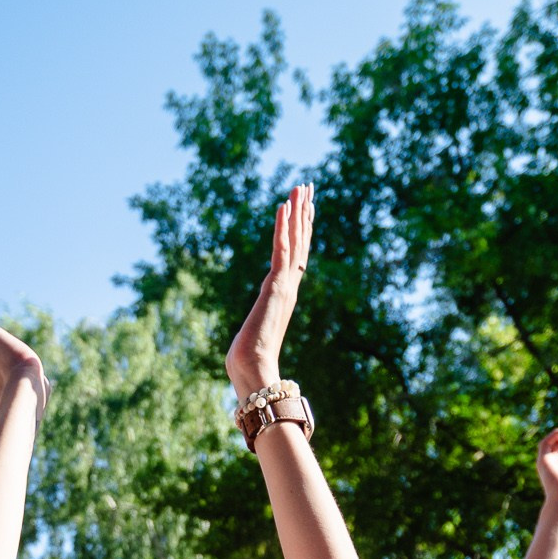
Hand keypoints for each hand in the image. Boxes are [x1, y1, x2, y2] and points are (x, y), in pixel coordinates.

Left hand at [226, 184, 313, 398]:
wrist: (254, 371)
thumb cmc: (250, 361)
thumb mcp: (253, 334)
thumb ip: (256, 326)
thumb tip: (249, 336)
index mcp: (284, 294)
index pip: (296, 254)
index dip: (301, 229)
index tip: (304, 207)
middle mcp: (289, 286)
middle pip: (301, 242)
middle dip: (304, 213)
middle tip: (308, 186)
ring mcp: (285, 285)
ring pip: (295, 240)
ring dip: (298, 212)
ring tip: (301, 187)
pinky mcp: (275, 286)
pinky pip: (281, 249)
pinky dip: (283, 227)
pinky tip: (283, 206)